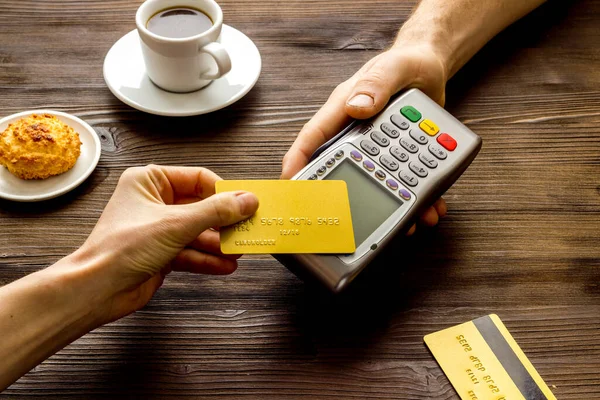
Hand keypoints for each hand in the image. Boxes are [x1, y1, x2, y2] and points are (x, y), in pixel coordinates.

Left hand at [73, 165, 258, 323]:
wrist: (97, 290)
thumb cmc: (120, 249)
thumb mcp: (176, 223)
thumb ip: (216, 211)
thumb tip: (246, 200)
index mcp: (150, 181)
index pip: (198, 178)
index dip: (224, 192)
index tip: (246, 204)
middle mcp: (154, 202)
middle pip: (202, 207)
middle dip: (224, 222)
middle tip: (246, 228)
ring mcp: (158, 229)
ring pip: (199, 231)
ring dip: (219, 243)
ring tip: (239, 250)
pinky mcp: (161, 253)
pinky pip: (192, 251)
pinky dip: (209, 259)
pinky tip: (225, 265)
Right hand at [281, 44, 448, 234]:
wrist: (432, 68)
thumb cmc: (408, 62)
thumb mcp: (395, 67)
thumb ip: (377, 83)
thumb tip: (356, 107)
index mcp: (343, 109)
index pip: (313, 138)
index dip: (297, 162)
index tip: (288, 187)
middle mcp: (354, 131)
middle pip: (338, 168)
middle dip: (340, 198)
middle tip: (339, 222)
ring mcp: (375, 146)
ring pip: (373, 182)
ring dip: (389, 204)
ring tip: (405, 222)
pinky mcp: (396, 155)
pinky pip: (402, 181)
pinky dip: (415, 199)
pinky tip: (428, 210)